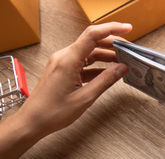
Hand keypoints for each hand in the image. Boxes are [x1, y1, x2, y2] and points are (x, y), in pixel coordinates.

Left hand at [0, 22, 130, 158]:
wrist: (33, 121)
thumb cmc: (53, 112)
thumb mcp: (85, 97)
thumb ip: (105, 81)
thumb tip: (121, 69)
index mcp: (68, 60)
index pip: (93, 35)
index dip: (112, 29)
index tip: (127, 29)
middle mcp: (64, 57)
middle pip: (92, 42)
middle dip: (112, 44)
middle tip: (128, 51)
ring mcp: (62, 63)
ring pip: (88, 53)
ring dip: (105, 56)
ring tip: (122, 62)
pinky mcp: (62, 70)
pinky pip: (82, 62)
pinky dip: (96, 66)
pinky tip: (107, 73)